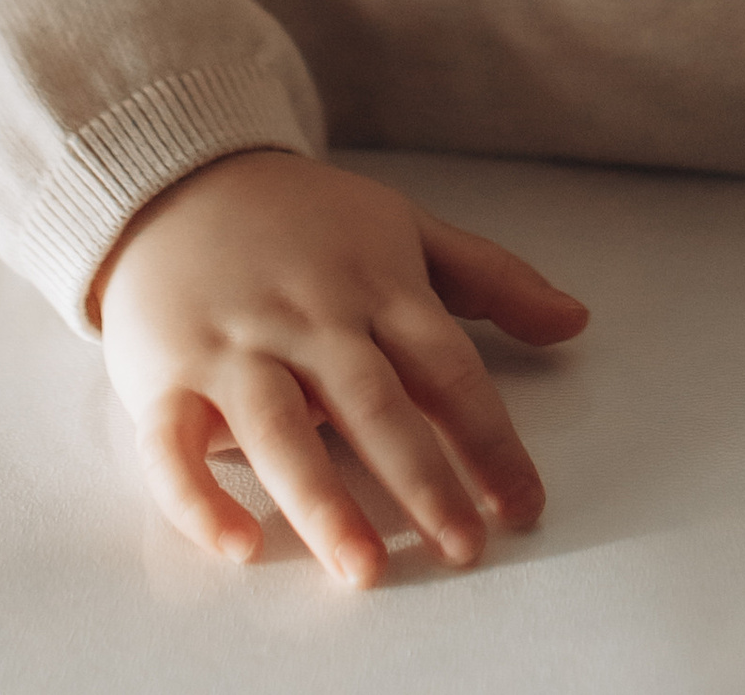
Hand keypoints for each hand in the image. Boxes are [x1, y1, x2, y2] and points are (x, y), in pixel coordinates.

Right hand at [97, 148, 587, 587]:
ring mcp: (235, 347)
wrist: (176, 178)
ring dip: (323, 500)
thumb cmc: (302, 219)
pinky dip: (199, 498)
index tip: (524, 505)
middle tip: (463, 547)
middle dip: (422, 478)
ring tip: (365, 566)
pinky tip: (237, 545)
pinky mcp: (167, 373)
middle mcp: (310, 319)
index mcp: (375, 286)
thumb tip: (577, 320)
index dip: (489, 438)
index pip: (446, 367)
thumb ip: (492, 278)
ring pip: (281, 430)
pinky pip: (173, 446)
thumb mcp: (403, 227)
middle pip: (374, 404)